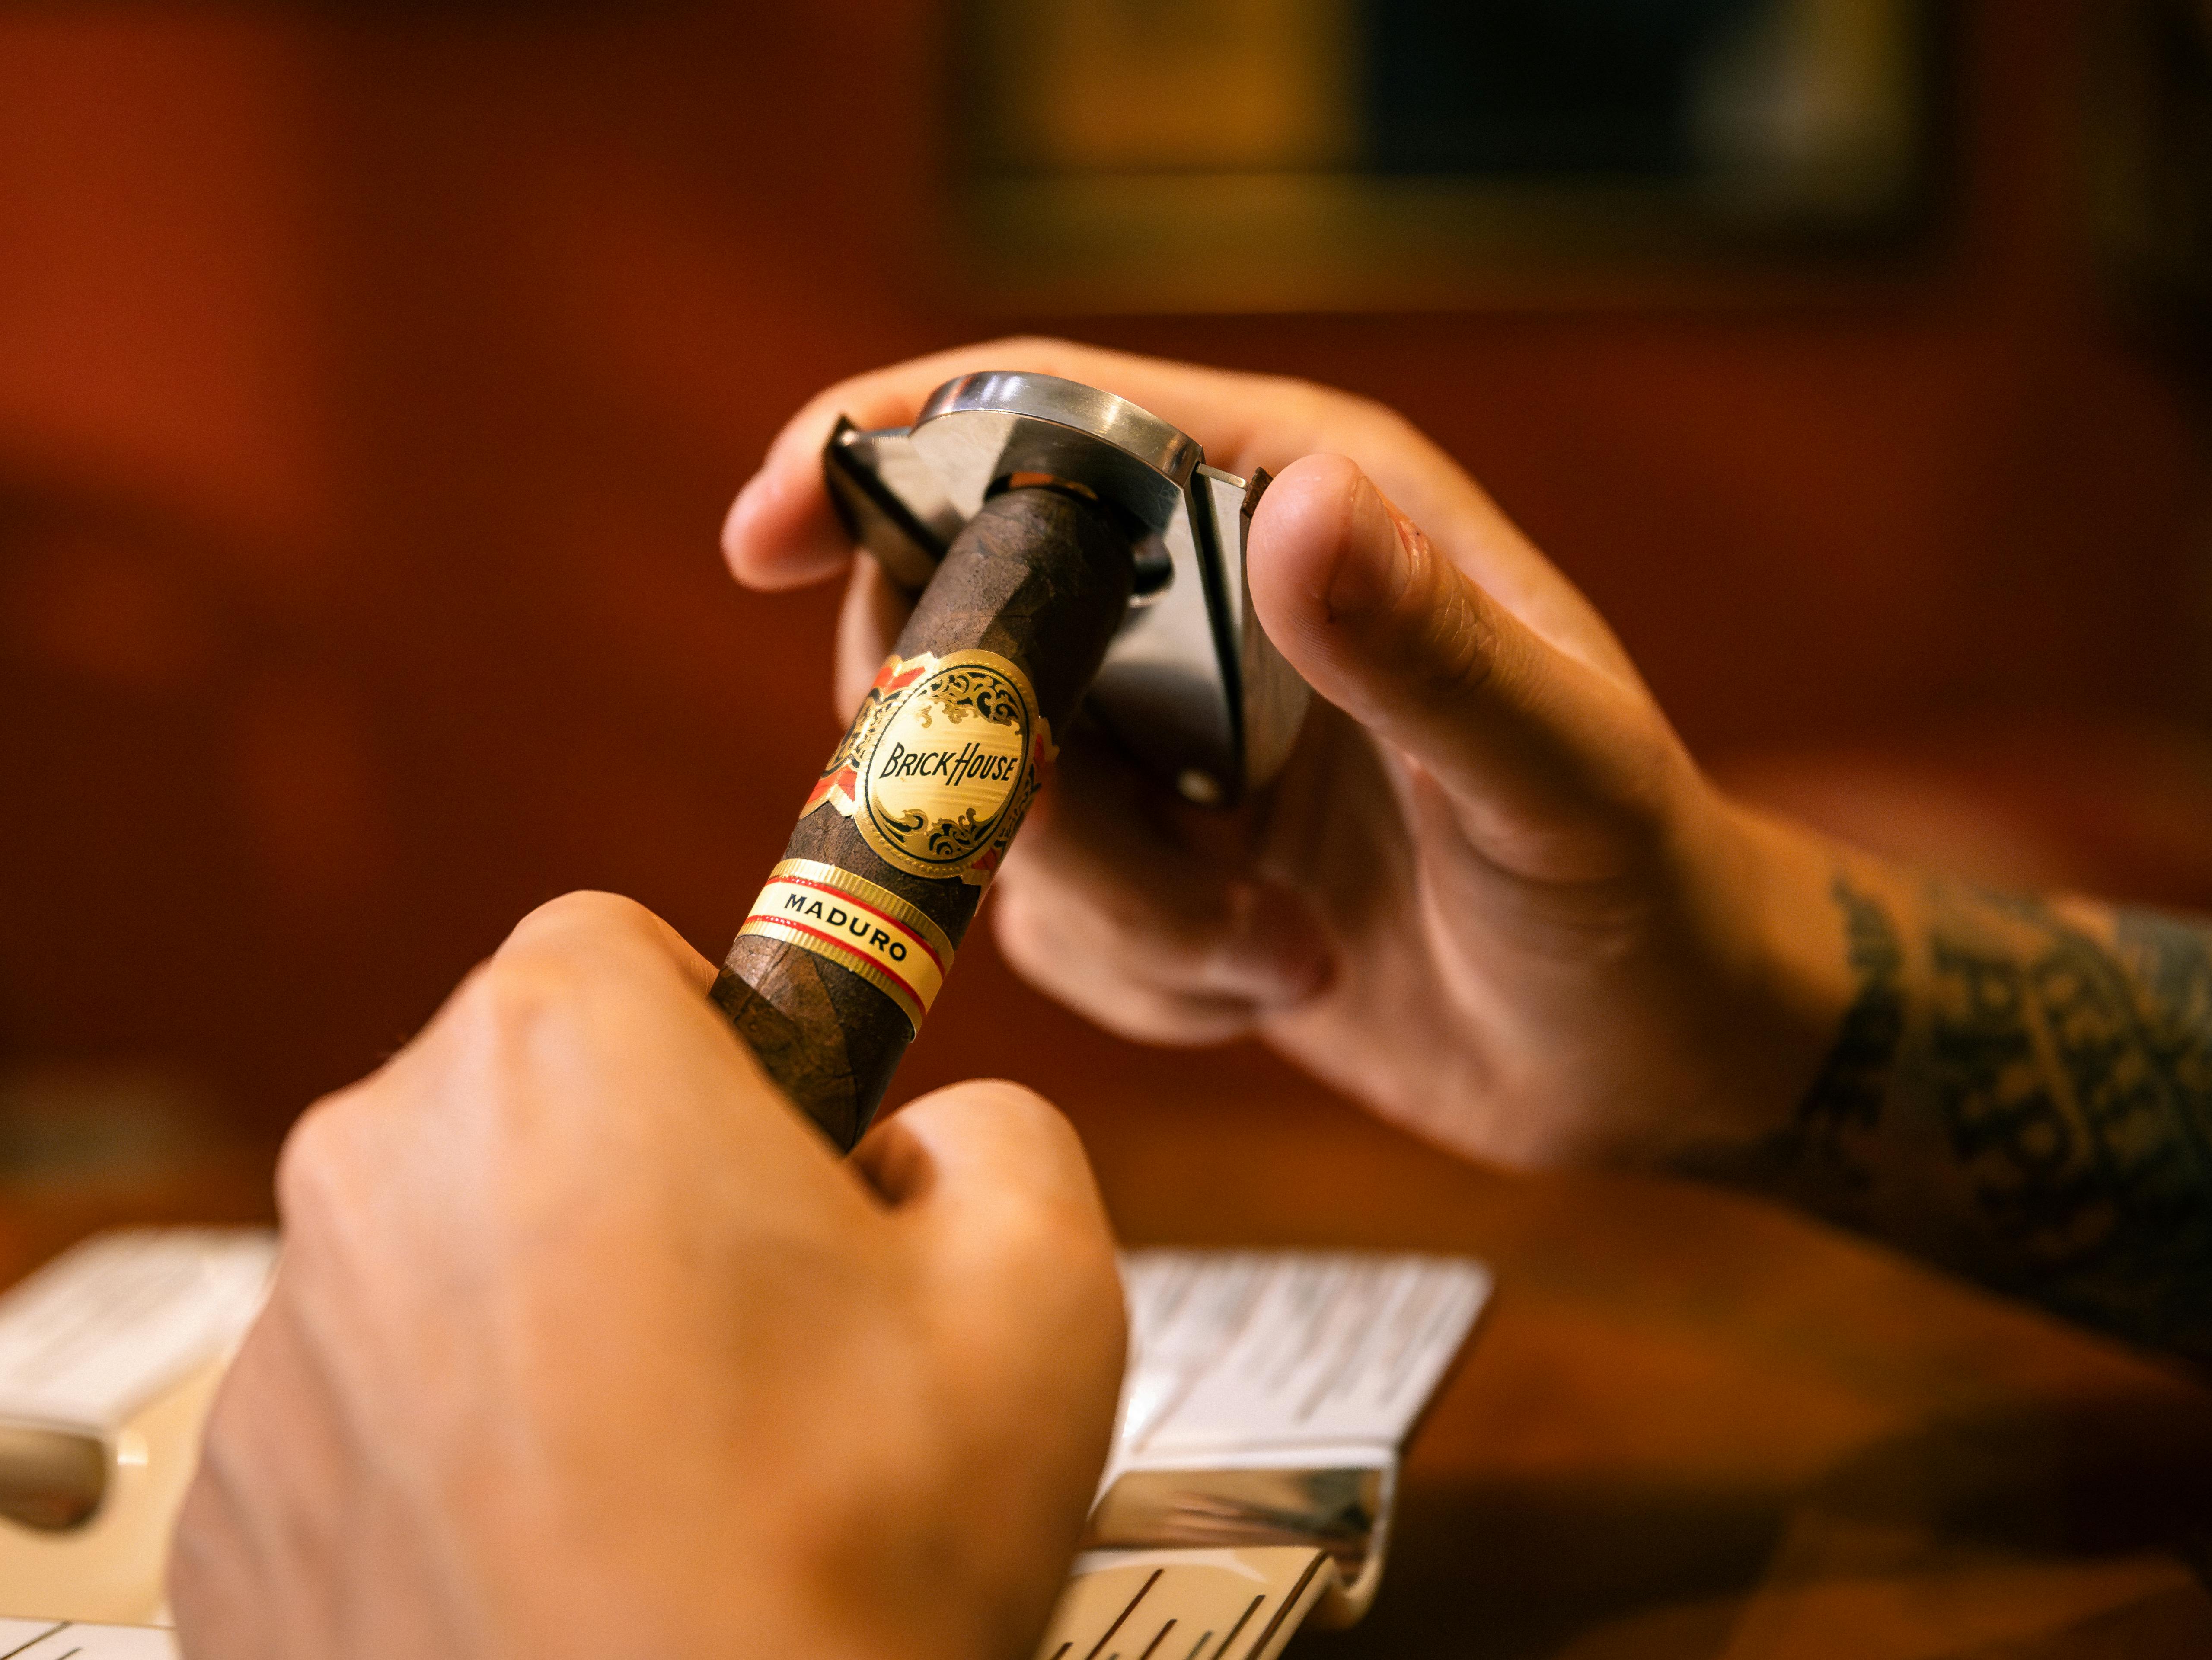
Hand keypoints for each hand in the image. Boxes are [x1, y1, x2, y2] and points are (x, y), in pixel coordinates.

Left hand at [168, 892, 1125, 1659]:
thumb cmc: (842, 1575)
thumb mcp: (1042, 1292)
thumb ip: (996, 1130)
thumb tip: (932, 1142)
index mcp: (559, 1063)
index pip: (626, 947)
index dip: (727, 1038)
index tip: (777, 1132)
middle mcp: (377, 1173)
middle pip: (518, 1099)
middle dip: (631, 1174)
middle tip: (755, 1329)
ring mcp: (284, 1351)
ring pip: (438, 1263)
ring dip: (538, 1321)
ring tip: (670, 1473)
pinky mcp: (235, 1509)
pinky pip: (363, 1418)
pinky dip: (450, 1460)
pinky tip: (567, 1557)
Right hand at [725, 340, 1848, 1169]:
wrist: (1652, 1047)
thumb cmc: (1641, 891)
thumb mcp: (1555, 775)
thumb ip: (1424, 646)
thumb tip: (1295, 499)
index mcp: (1292, 499)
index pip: (1038, 417)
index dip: (880, 450)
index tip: (762, 532)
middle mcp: (1209, 596)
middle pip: (964, 617)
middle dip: (1000, 767)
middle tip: (1124, 864)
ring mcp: (1172, 732)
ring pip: (992, 798)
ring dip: (1115, 911)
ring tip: (1283, 953)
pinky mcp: (1156, 855)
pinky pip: (1044, 914)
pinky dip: (1142, 974)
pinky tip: (1275, 978)